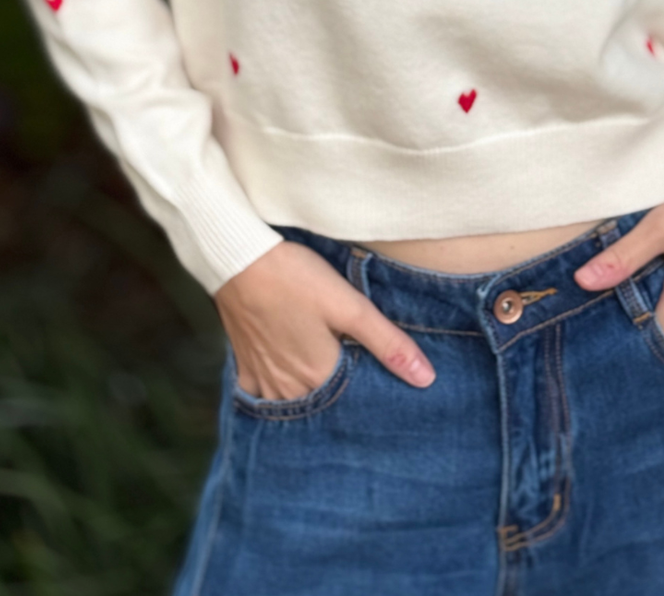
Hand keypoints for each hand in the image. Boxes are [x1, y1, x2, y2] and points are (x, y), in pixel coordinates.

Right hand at [214, 239, 435, 399]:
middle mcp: (289, 390)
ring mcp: (263, 380)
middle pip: (324, 405)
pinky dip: (278, 393)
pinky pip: (263, 395)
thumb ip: (387, 343)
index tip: (384, 386)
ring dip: (311, 399)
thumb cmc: (295, 277)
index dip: (371, 395)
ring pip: (294, 404)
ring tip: (327, 380)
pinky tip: (289, 381)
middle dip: (342, 400)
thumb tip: (426, 379)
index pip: (354, 404)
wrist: (237, 257)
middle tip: (357, 382)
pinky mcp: (244, 366)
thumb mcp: (348, 305)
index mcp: (319, 377)